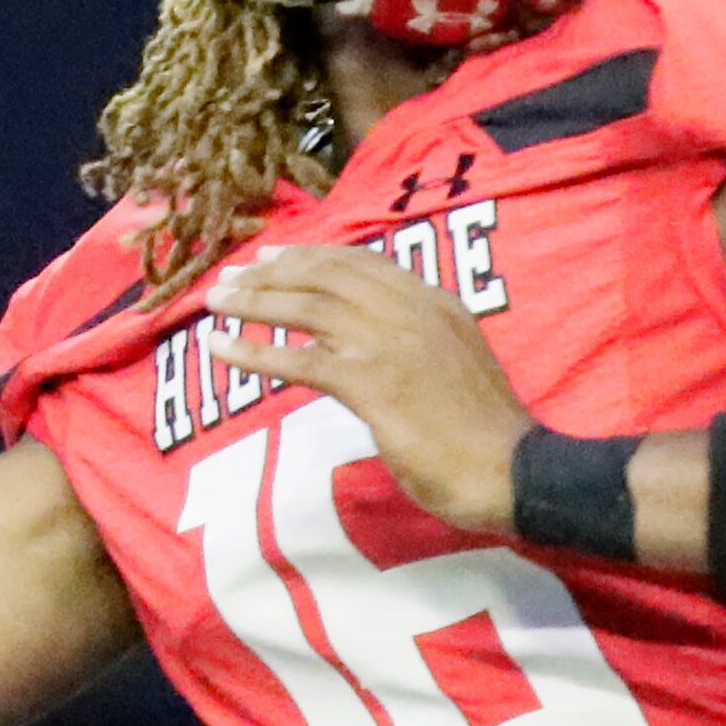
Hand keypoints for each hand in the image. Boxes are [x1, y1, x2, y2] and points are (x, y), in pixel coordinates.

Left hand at [207, 246, 535, 533]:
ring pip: (306, 305)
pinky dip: (252, 351)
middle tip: (231, 275)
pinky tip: (220, 349)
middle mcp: (410, 308)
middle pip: (325, 273)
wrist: (511, 469)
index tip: (272, 256)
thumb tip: (374, 344)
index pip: (360, 262)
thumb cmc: (486, 430)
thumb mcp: (454, 361)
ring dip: (253, 301)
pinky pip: (297, 359)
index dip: (308, 256)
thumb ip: (417, 341)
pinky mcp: (369, 381)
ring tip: (214, 301)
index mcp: (433, 300)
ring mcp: (388, 341)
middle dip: (271, 271)